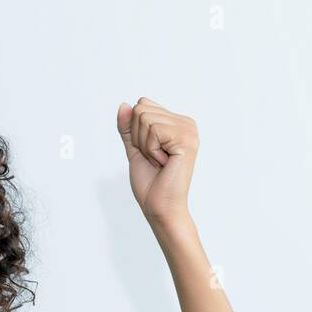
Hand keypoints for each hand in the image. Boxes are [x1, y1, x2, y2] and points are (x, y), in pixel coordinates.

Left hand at [116, 97, 198, 224]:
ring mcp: (188, 130)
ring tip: (159, 162)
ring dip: (145, 145)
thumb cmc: (150, 183)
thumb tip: (123, 104)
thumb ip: (128, 127)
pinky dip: (151, 150)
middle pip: (141, 108)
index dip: (135, 130)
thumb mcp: (134, 149)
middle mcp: (186, 123)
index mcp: (177, 123)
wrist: (159, 207)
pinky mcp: (186, 139)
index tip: (149, 152)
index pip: (143, 104)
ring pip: (145, 118)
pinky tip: (164, 163)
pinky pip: (153, 131)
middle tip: (154, 158)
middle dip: (138, 137)